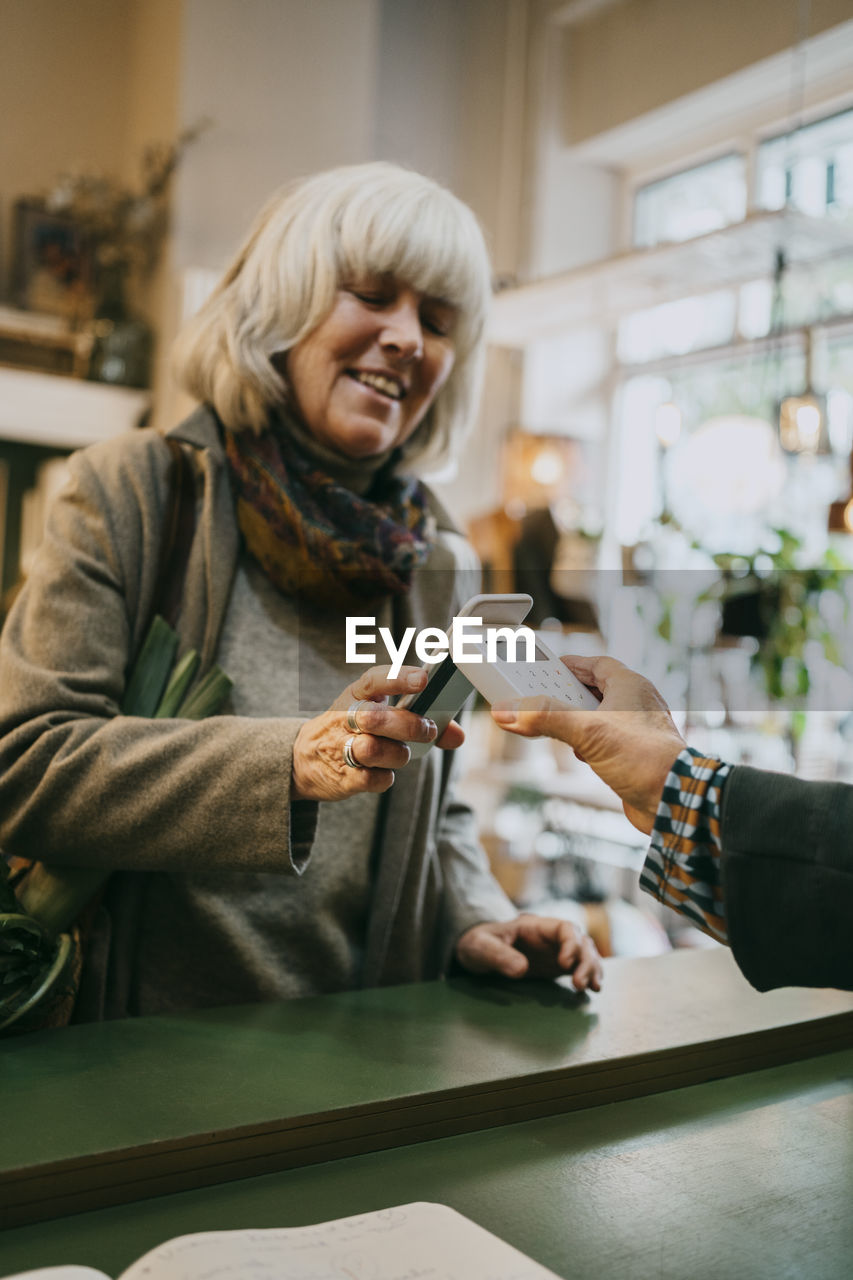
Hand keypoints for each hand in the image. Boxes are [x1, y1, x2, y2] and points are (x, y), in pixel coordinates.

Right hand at [291, 665, 462, 801]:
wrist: (305, 760)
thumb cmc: (354, 731)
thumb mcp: (378, 714)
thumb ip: (422, 720)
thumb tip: (458, 736)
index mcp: (355, 696)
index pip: (374, 681)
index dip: (399, 678)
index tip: (424, 679)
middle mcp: (345, 719)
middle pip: (374, 718)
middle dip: (407, 725)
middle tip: (428, 729)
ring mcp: (340, 748)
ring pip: (372, 750)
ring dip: (397, 754)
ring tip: (402, 753)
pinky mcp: (342, 778)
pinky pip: (370, 779)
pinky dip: (384, 778)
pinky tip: (385, 772)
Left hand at [455, 914, 602, 991]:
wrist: (476, 952)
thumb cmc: (478, 943)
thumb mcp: (481, 946)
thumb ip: (498, 955)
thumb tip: (522, 969)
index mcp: (535, 926)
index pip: (564, 928)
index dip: (570, 944)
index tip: (564, 964)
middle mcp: (551, 938)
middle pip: (580, 942)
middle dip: (585, 961)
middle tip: (579, 984)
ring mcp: (556, 951)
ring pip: (585, 955)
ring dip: (592, 969)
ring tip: (591, 988)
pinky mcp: (556, 966)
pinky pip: (580, 968)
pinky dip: (590, 976)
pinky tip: (593, 990)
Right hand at [490, 656, 685, 833]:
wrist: (673, 801)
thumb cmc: (644, 758)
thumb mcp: (587, 732)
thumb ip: (546, 718)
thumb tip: (508, 711)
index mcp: (631, 686)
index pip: (596, 664)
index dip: (571, 664)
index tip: (546, 666)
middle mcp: (636, 704)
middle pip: (594, 689)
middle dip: (567, 693)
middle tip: (540, 695)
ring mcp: (636, 730)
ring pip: (598, 716)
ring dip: (575, 719)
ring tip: (551, 723)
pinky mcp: (634, 755)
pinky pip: (604, 740)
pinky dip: (586, 742)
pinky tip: (575, 751)